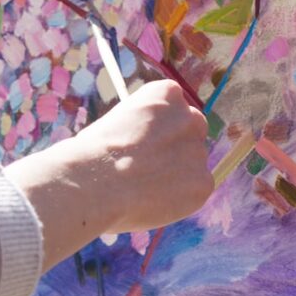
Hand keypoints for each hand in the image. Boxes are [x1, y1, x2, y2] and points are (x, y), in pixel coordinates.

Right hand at [6, 80, 212, 271]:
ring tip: (142, 191)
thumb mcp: (116, 123)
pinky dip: (178, 201)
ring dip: (176, 176)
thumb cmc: (92, 154)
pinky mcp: (202, 183)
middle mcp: (189, 116)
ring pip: (192, 166)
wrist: (94, 182)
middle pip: (190, 133)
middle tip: (149, 170)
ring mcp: (198, 151)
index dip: (156, 131)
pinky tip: (151, 202)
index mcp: (166, 94)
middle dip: (175, 150)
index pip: (172, 110)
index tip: (142, 146)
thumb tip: (144, 148)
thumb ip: (140, 129)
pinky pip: (194, 193)